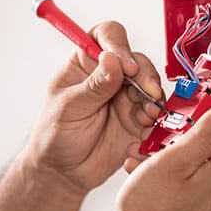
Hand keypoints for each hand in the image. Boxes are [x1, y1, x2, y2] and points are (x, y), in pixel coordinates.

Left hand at [24, 21, 164, 193]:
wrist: (64, 173)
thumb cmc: (54, 136)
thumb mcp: (69, 108)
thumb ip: (93, 86)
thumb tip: (112, 59)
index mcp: (85, 63)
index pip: (106, 37)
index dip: (119, 45)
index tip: (126, 66)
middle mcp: (109, 75)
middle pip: (136, 60)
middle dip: (145, 75)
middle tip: (147, 93)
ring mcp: (125, 96)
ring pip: (150, 85)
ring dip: (153, 97)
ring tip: (146, 115)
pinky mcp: (138, 118)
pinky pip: (156, 112)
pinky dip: (156, 118)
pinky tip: (145, 128)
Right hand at [105, 102, 210, 210]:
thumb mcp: (173, 160)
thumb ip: (206, 133)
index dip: (189, 126)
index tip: (171, 126)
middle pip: (202, 154)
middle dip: (173, 148)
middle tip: (150, 150)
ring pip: (191, 174)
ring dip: (167, 167)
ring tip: (142, 170)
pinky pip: (186, 193)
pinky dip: (169, 186)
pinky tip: (148, 187)